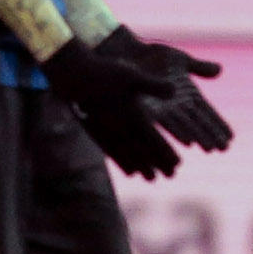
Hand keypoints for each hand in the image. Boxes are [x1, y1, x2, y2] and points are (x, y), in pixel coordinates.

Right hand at [41, 38, 178, 179]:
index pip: (155, 142)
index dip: (166, 154)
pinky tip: (129, 171)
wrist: (75, 78)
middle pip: (144, 154)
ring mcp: (109, 133)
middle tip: (171, 176)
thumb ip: (155, 85)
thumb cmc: (106, 74)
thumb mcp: (134, 76)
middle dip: (158, 166)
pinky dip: (122, 163)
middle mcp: (122, 130)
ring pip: (128, 157)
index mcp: (134, 117)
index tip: (178, 164)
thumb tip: (175, 91)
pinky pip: (112, 153)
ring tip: (151, 179)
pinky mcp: (97, 132)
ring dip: (141, 168)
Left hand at [95, 26, 232, 150]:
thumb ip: (199, 67)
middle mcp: (178, 105)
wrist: (129, 53)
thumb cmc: (155, 57)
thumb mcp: (180, 60)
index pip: (207, 112)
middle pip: (198, 122)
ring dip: (197, 137)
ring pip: (185, 125)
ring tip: (209, 148)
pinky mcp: (148, 108)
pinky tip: (187, 141)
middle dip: (211, 135)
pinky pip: (165, 121)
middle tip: (224, 148)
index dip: (218, 124)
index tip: (231, 137)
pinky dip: (177, 131)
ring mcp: (164, 108)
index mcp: (189, 94)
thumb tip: (220, 70)